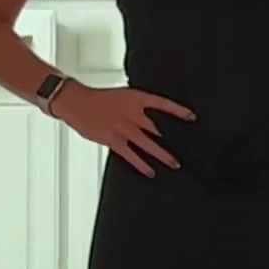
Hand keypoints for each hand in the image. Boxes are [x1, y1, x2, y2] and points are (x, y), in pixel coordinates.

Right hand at [50, 81, 193, 177]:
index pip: (162, 103)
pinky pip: (131, 155)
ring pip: (148, 145)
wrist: (77, 102)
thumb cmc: (99, 99)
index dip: (178, 111)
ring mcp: (124, 127)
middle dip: (173, 138)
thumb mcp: (123, 96)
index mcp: (136, 98)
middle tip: (188, 148)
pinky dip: (142, 165)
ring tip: (174, 164)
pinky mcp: (113, 140)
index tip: (191, 117)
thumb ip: (138, 107)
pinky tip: (150, 171)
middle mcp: (133, 113)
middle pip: (158, 128)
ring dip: (163, 155)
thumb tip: (152, 121)